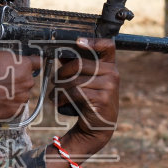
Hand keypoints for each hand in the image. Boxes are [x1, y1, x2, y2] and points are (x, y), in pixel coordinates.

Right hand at [0, 45, 41, 123]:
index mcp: (24, 64)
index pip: (38, 61)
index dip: (33, 61)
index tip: (30, 63)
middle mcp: (27, 81)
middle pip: (28, 77)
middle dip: (18, 77)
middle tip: (4, 76)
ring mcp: (23, 96)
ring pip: (22, 92)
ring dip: (14, 90)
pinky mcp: (18, 110)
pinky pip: (16, 105)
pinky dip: (10, 102)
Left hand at [53, 37, 119, 154]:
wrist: (98, 126)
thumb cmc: (90, 100)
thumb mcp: (87, 81)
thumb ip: (78, 66)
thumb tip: (60, 53)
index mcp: (110, 66)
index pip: (108, 45)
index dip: (93, 41)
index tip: (78, 42)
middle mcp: (113, 73)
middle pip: (80, 64)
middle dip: (62, 72)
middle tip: (54, 80)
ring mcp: (109, 86)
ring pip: (75, 80)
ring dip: (60, 88)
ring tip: (55, 95)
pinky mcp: (102, 98)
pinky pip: (76, 92)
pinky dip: (63, 98)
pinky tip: (61, 103)